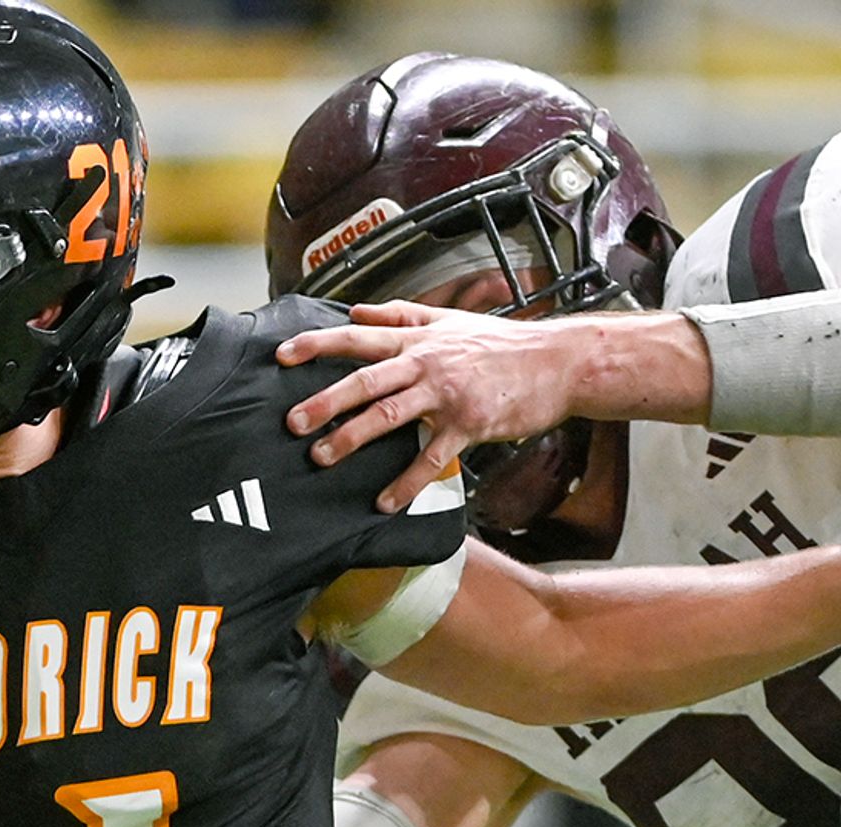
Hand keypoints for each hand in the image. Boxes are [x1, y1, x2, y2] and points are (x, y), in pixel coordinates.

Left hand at [279, 302, 579, 511]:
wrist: (557, 362)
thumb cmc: (503, 343)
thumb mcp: (450, 320)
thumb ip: (400, 315)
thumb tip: (355, 311)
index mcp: (418, 338)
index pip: (358, 336)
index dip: (318, 344)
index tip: (283, 356)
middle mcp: (426, 363)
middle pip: (365, 379)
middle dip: (324, 401)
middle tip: (291, 422)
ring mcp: (447, 395)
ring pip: (389, 415)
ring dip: (351, 438)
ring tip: (322, 458)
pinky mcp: (469, 425)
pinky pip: (430, 458)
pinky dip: (405, 482)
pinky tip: (384, 502)